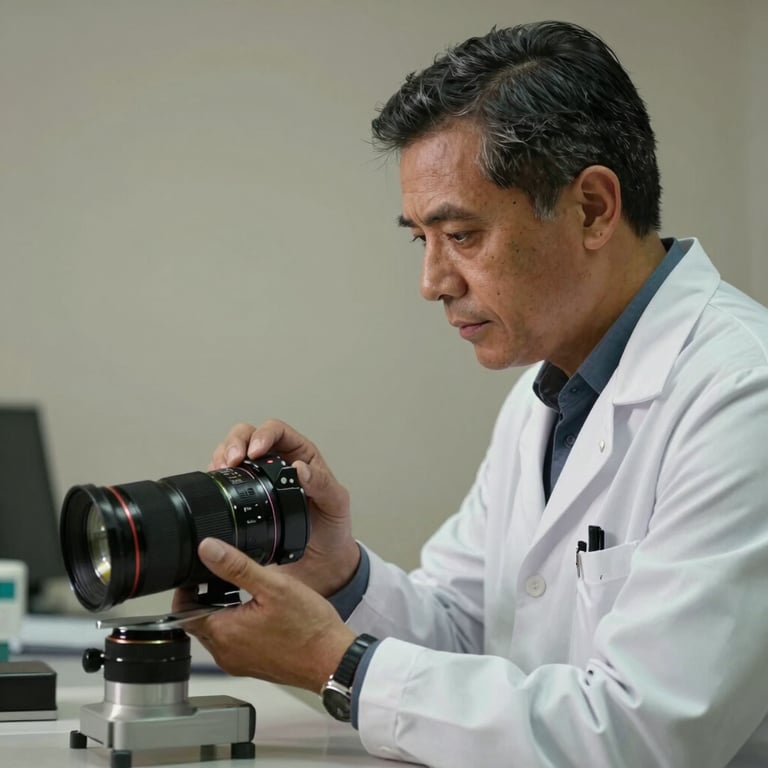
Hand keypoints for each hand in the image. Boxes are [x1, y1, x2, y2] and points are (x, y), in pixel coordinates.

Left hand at [175, 538, 355, 691]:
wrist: (333, 659)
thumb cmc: (309, 627)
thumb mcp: (273, 585)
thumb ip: (236, 566)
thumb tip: (207, 549)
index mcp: (223, 633)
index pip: (183, 611)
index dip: (186, 589)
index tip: (199, 572)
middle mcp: (225, 653)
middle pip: (198, 621)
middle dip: (204, 598)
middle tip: (221, 577)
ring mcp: (238, 662)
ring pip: (216, 632)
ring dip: (221, 611)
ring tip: (242, 590)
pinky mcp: (253, 666)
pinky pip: (233, 642)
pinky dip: (237, 625)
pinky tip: (259, 612)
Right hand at [210, 419, 359, 595]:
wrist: (320, 563)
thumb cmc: (332, 528)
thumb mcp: (335, 503)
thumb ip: (321, 483)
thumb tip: (300, 468)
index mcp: (300, 455)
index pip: (277, 431)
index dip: (263, 434)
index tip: (255, 451)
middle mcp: (277, 462)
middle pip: (248, 435)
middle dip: (236, 442)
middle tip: (232, 460)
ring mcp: (258, 480)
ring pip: (232, 453)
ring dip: (222, 455)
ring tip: (221, 469)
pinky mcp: (244, 499)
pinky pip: (225, 479)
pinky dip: (217, 477)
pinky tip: (217, 484)